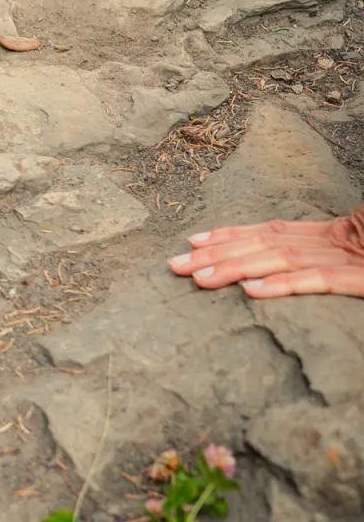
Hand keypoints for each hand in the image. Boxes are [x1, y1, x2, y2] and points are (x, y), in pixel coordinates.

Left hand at [168, 213, 363, 298]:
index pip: (270, 231)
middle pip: (264, 243)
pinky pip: (321, 279)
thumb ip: (327, 254)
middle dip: (216, 253)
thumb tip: (280, 267)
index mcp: (331, 234)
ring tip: (199, 277)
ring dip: (236, 266)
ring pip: (281, 258)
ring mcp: (348, 257)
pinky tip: (251, 290)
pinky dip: (283, 283)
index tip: (194, 241)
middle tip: (176, 264)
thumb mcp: (357, 252)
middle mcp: (333, 241)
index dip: (231, 235)